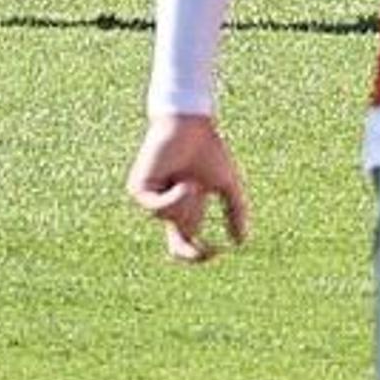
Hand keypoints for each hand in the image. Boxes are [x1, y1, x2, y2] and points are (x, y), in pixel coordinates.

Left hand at [128, 113, 250, 261]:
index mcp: (182, 209)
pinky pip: (158, 209)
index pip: (184, 244)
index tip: (216, 252)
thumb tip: (241, 242)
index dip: (198, 255)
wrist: (190, 124)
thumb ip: (235, 212)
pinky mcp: (138, 190)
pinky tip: (182, 181)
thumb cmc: (208, 150)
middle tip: (198, 186)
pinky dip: (175, 199)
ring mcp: (149, 200)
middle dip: (197, 210)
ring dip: (188, 202)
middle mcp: (163, 207)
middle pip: (185, 231)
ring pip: (173, 220)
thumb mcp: (227, 185)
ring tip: (189, 179)